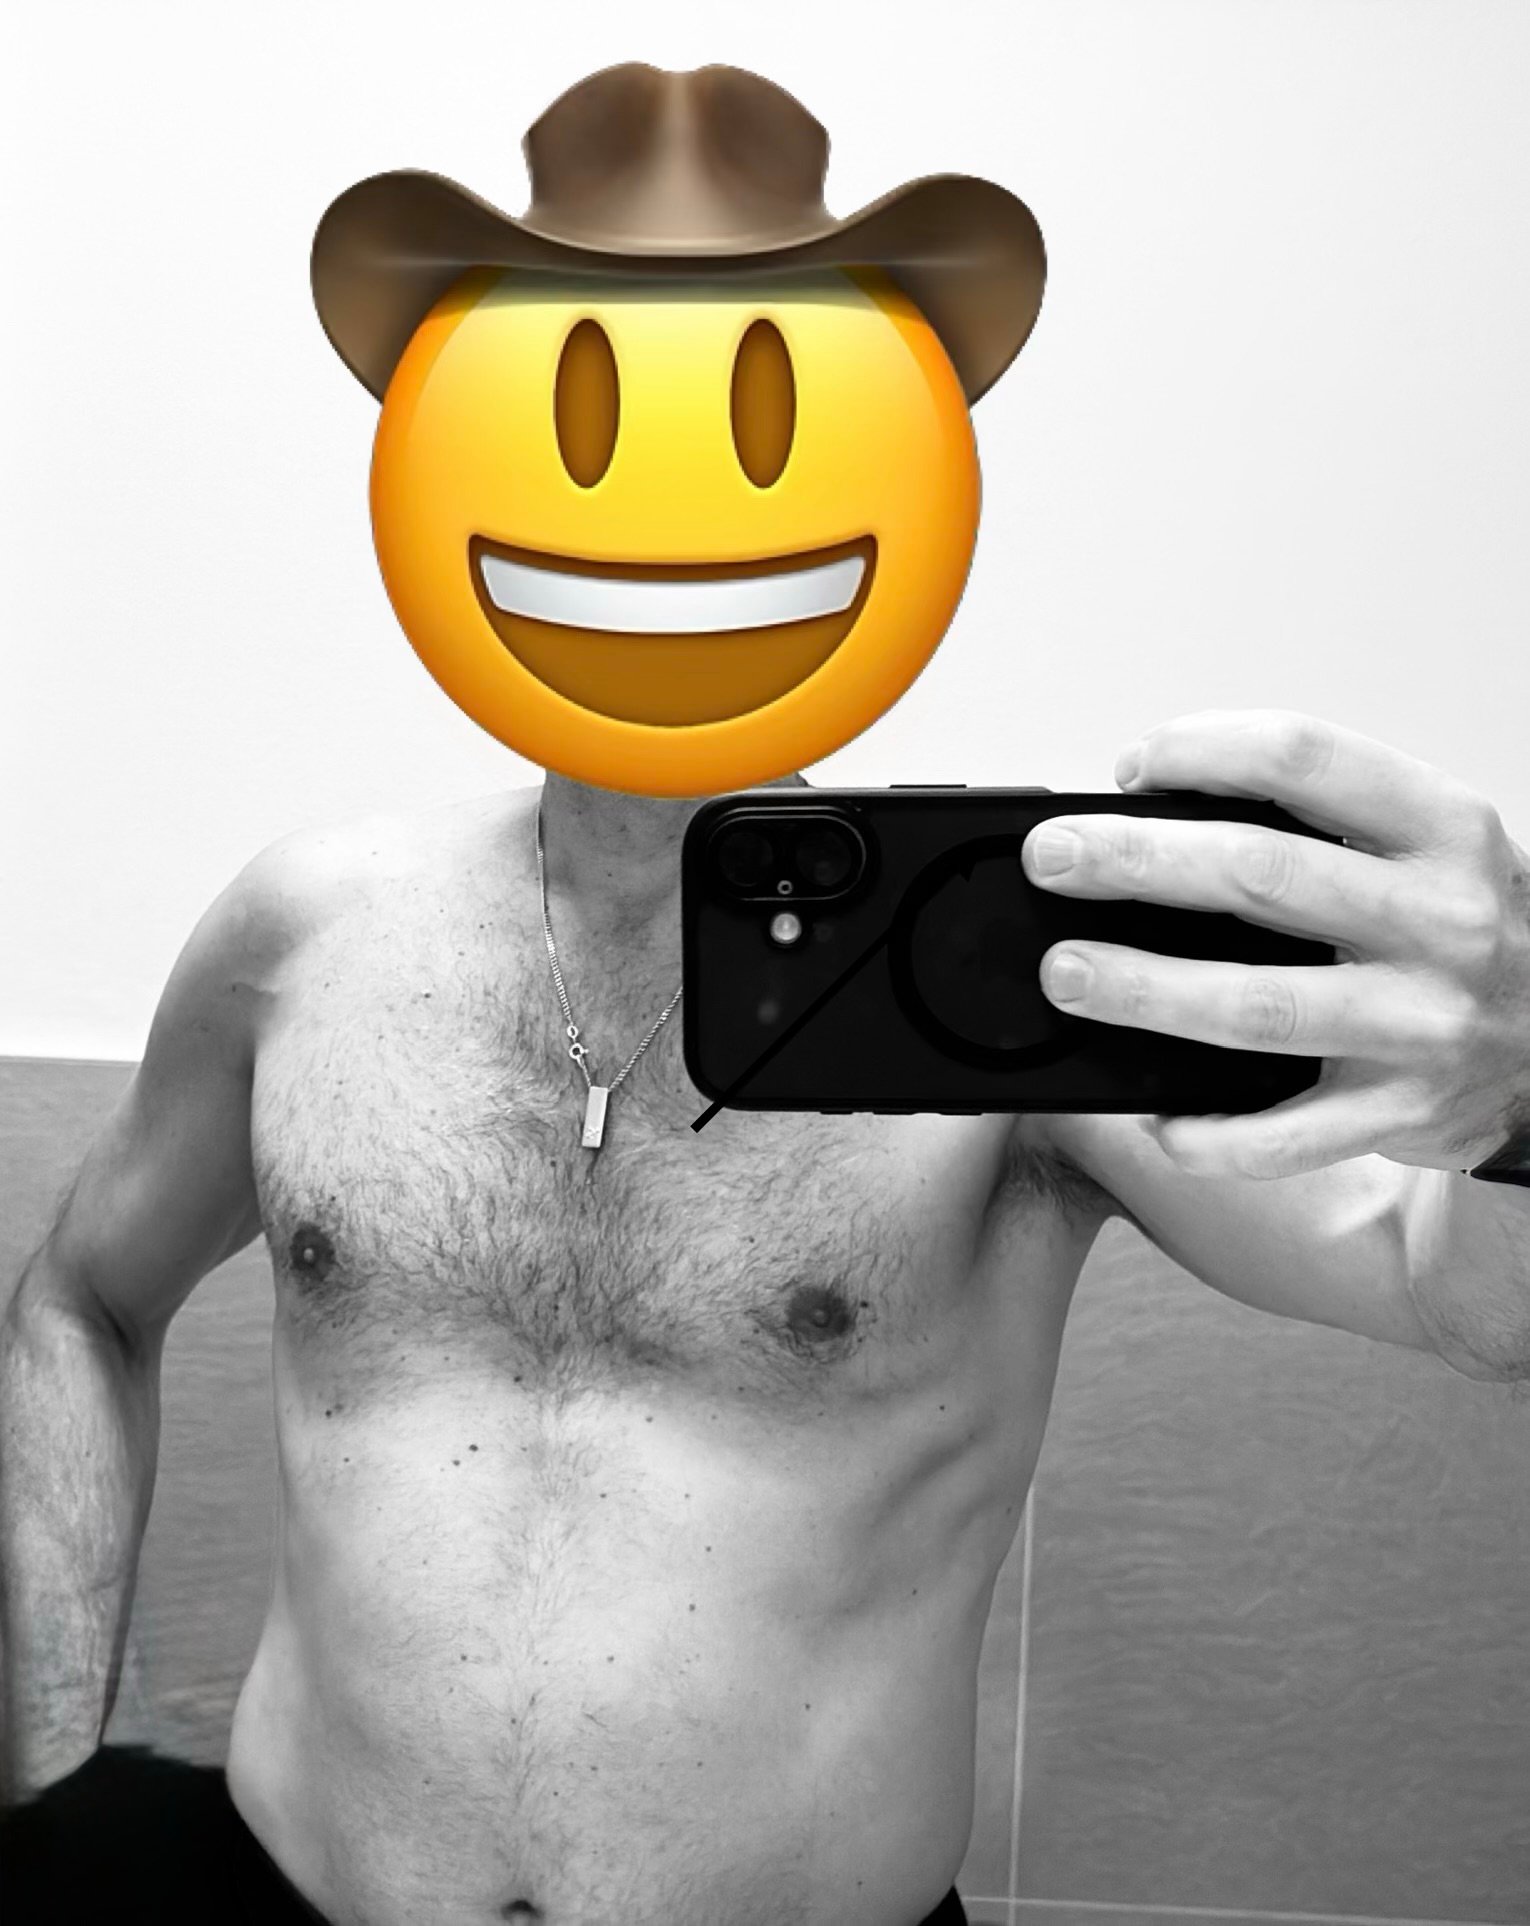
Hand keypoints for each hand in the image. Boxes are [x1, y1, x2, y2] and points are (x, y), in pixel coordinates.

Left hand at [1020, 709, 1529, 1178]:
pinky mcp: (1399, 1111)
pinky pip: (1284, 1136)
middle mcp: (1439, 920)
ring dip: (1144, 989)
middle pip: (1257, 874)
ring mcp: (1419, 1023)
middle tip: (1053, 860)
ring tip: (1067, 973)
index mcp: (1442, 828)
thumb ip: (1321, 824)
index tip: (1130, 768)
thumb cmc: (1472, 929)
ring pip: (1254, 1005)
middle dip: (1134, 863)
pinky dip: (1208, 1132)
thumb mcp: (1430, 846)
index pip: (1302, 757)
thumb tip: (1157, 810)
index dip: (1198, 751)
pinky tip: (1155, 1116)